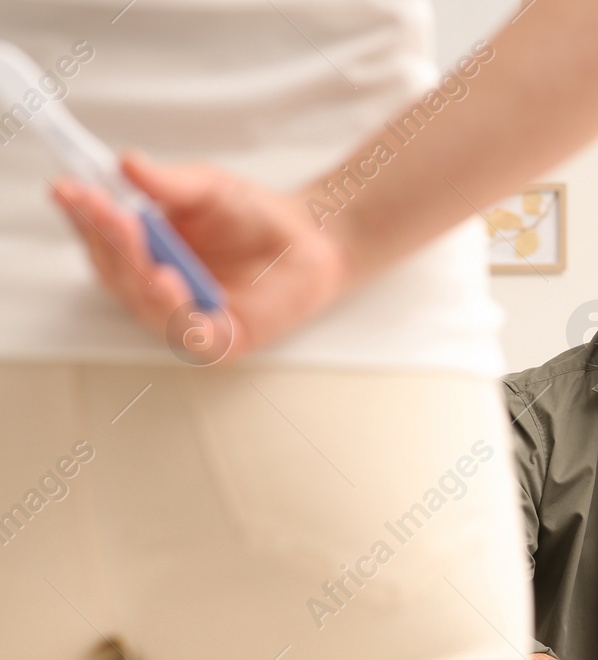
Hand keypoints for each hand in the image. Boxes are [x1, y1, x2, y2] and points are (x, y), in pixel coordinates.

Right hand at [49, 153, 350, 360]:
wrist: (313, 239)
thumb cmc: (253, 215)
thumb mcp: (206, 187)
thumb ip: (168, 182)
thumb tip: (126, 163)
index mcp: (142, 250)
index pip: (100, 237)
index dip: (81, 215)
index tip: (67, 187)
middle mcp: (154, 287)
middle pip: (114, 271)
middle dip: (105, 238)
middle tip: (102, 207)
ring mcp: (184, 316)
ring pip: (142, 302)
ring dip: (133, 269)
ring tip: (131, 234)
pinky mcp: (219, 341)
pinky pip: (186, 332)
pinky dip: (172, 308)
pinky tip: (165, 279)